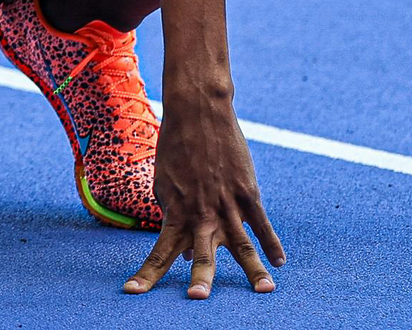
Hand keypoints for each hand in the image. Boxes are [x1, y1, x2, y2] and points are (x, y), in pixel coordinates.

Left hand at [124, 93, 284, 299]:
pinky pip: (262, 223)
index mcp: (176, 214)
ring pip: (242, 245)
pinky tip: (280, 262)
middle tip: (197, 298)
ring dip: (253, 270)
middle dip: (200, 278)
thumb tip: (181, 254)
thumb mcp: (164, 185)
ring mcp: (226, 204)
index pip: (159, 253)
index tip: (131, 293)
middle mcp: (201, 214)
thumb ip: (172, 218)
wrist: (198, 113)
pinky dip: (272, 243)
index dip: (146, 275)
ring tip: (265, 291)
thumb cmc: (176, 150)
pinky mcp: (247, 192)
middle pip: (201, 254)